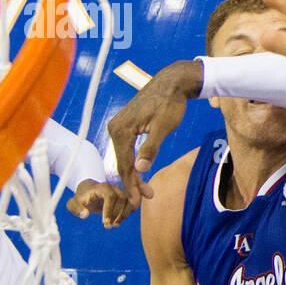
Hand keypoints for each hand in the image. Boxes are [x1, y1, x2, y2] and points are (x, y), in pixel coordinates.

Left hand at [66, 179, 133, 227]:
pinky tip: (118, 221)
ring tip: (114, 225)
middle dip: (116, 215)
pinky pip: (132, 204)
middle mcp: (114, 188)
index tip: (104, 222)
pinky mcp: (125, 197)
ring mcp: (121, 192)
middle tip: (108, 226)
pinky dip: (128, 213)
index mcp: (102, 187)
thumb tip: (84, 215)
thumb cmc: (81, 198)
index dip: (109, 210)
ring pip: (129, 202)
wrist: (89, 193)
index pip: (110, 196)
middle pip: (121, 199)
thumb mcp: (73, 203)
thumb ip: (76, 208)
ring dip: (123, 215)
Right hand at [106, 61, 202, 207]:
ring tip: (146, 191)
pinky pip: (127, 148)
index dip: (131, 184)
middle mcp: (114, 128)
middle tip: (145, 199)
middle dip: (133, 182)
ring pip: (124, 157)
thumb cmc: (169, 104)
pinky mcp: (124, 126)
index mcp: (120, 129)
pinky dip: (134, 162)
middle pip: (122, 162)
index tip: (137, 201)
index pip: (125, 164)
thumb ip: (151, 148)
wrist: (171, 83)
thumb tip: (140, 169)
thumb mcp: (163, 127)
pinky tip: (140, 172)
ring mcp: (117, 126)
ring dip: (134, 174)